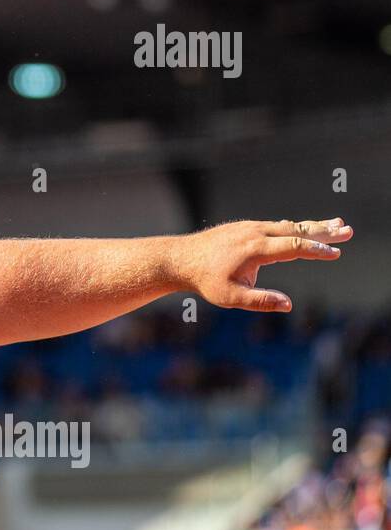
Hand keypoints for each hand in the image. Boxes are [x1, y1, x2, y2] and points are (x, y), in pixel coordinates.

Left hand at [172, 218, 352, 311]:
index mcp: (254, 249)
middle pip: (296, 230)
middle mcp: (254, 233)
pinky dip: (295, 228)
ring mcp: (250, 227)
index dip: (316, 249)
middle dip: (324, 231)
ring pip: (287, 226)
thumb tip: (288, 304)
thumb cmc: (205, 280)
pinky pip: (276, 226)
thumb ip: (259, 302)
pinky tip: (307, 231)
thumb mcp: (230, 298)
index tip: (335, 253)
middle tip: (348, 230)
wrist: (181, 259)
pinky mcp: (246, 227)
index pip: (293, 246)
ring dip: (313, 227)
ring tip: (338, 224)